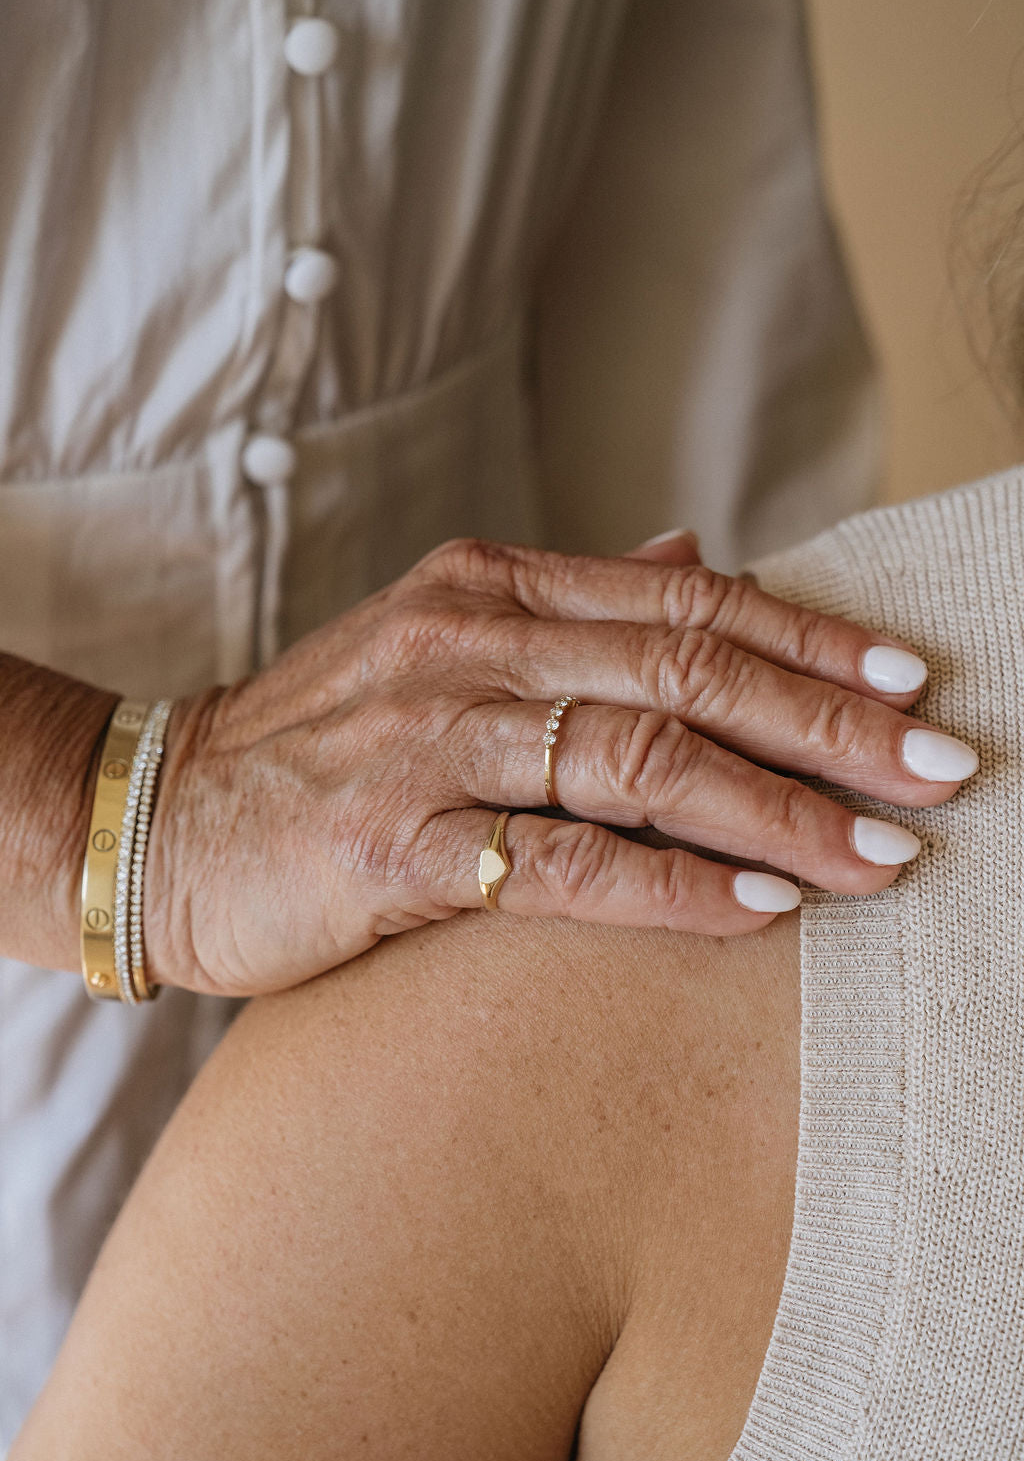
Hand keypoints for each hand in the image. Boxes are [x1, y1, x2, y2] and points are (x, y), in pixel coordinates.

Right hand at [146, 535, 976, 994]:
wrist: (165, 816)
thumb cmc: (324, 737)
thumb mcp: (444, 638)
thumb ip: (574, 604)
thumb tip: (695, 551)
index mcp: (493, 587)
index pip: (684, 599)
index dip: (808, 635)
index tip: (910, 677)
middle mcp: (471, 645)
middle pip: (686, 671)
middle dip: (828, 723)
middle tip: (939, 768)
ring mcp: (433, 742)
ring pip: (641, 761)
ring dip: (777, 811)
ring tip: (882, 857)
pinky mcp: (396, 846)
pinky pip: (564, 866)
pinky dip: (672, 887)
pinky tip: (762, 909)